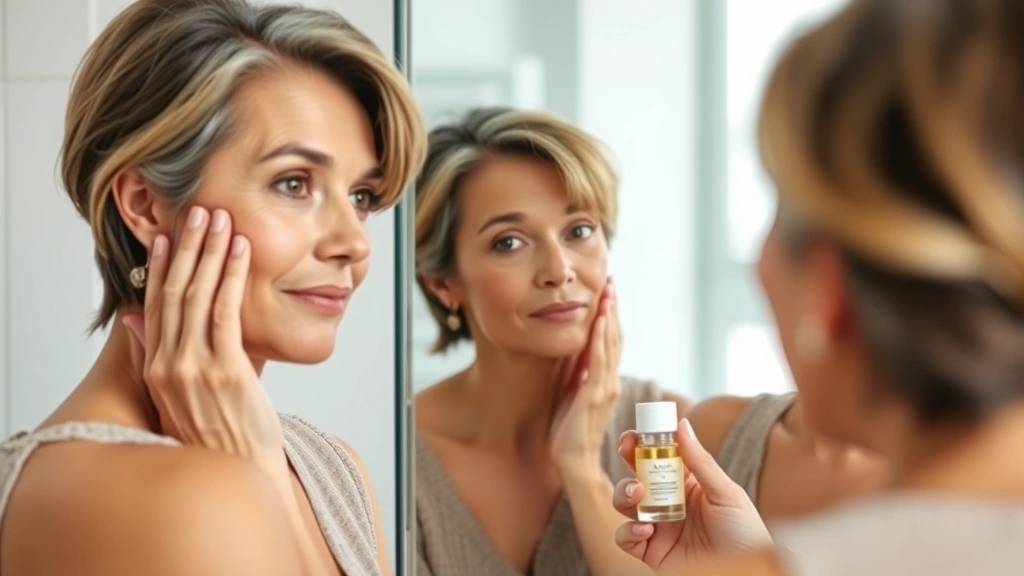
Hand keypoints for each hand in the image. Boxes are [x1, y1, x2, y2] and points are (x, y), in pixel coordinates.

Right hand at [122, 207, 286, 478]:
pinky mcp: (226, 370)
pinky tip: (241, 252)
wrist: (240, 471)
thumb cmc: (219, 434)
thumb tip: (138, 319)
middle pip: (175, 293)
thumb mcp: (178, 394)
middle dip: (187, 248)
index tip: (165, 237)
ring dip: (210, 253)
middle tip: (198, 212)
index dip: (159, 268)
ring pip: (198, 296)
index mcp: (157, 368)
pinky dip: (232, 277)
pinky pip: (226, 312)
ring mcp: (195, 367)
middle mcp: (169, 364)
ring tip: (221, 220)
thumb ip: (160, 353)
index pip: (155, 306)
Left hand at [550, 278, 621, 470]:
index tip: (608, 293)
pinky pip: (598, 362)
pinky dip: (600, 340)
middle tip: (611, 281)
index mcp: (606, 380)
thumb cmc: (572, 432)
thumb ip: (582, 376)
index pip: (612, 342)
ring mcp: (605, 387)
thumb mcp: (576, 395)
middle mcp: (610, 381)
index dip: (611, 316)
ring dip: (609, 316)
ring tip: (608, 292)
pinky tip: (599, 321)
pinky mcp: (594, 395)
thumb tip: (581, 357)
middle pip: (615, 337)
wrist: (573, 461)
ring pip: (611, 345)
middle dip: (613, 308)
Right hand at [610, 418, 771, 572]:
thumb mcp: (728, 495)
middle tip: (627, 450)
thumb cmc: (747, 536)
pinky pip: (625, 538)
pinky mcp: (650, 552)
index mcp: (690, 485)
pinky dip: (628, 531)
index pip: (662, 457)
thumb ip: (701, 462)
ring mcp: (659, 527)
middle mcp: (670, 503)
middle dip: (628, 460)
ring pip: (625, 503)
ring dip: (624, 492)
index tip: (635, 433)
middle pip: (638, 475)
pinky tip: (646, 530)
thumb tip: (682, 424)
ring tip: (638, 494)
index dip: (644, 443)